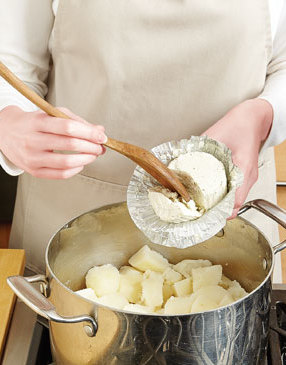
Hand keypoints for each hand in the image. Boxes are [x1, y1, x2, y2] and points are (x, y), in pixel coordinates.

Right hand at [0, 106, 106, 178]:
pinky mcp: (33, 171)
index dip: (89, 133)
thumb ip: (76, 121)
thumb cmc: (33, 123)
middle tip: (100, 147)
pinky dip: (75, 170)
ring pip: (66, 162)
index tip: (101, 137)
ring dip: (86, 159)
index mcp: (38, 122)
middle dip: (91, 146)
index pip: (69, 127)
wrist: (6, 132)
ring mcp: (32, 157)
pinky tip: (80, 164)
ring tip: (93, 155)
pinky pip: (59, 174)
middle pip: (69, 144)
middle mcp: (33, 140)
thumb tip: (99, 131)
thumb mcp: (51, 115)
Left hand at [202, 99, 272, 218]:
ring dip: (222, 205)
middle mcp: (247, 175)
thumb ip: (199, 149)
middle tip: (202, 215)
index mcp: (243, 168)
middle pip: (236, 202)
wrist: (252, 118)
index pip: (236, 199)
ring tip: (205, 209)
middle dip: (220, 212)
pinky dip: (225, 195)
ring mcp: (247, 175)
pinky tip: (212, 195)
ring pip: (236, 198)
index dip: (223, 211)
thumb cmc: (239, 124)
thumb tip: (181, 159)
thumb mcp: (215, 136)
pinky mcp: (243, 173)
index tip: (210, 216)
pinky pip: (236, 189)